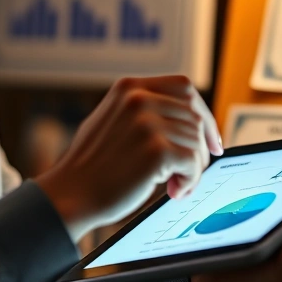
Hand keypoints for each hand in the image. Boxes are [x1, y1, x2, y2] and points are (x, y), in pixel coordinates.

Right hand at [36, 75, 222, 240]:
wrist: (70, 194)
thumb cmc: (93, 165)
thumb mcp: (113, 120)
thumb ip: (143, 112)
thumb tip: (187, 119)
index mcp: (130, 87)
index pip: (184, 88)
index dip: (204, 113)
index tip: (211, 138)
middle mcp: (139, 98)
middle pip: (195, 117)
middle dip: (201, 146)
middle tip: (196, 168)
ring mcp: (147, 123)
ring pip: (196, 142)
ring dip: (193, 168)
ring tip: (176, 185)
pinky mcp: (156, 150)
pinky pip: (193, 163)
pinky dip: (190, 180)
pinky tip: (175, 191)